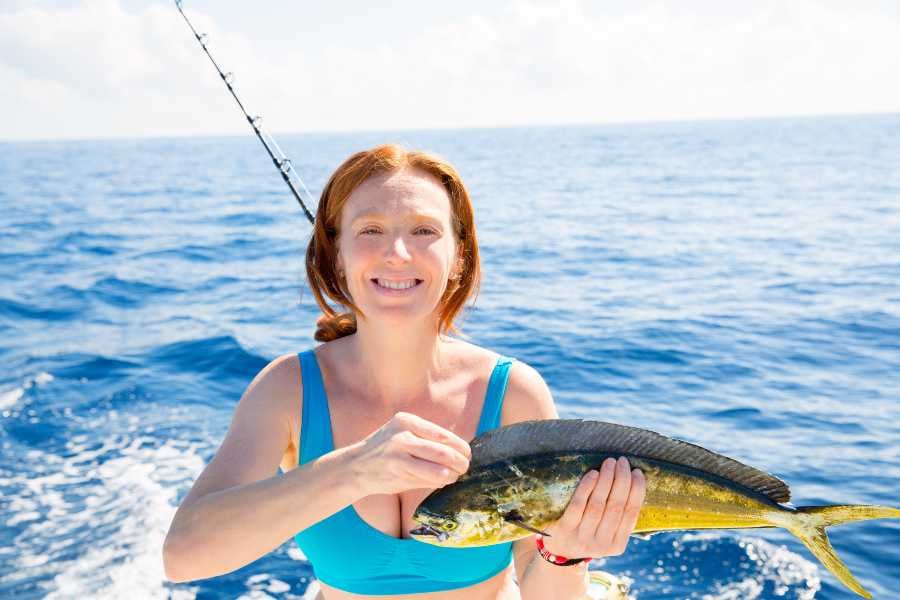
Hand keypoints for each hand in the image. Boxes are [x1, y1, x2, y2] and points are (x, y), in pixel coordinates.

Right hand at [346, 411, 471, 495]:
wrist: (355, 466)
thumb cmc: (386, 448)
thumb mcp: (402, 432)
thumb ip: (427, 437)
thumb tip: (460, 450)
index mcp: (406, 421)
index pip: (443, 435)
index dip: (460, 446)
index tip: (467, 453)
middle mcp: (402, 437)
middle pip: (444, 453)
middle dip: (460, 462)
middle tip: (465, 467)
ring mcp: (399, 457)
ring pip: (438, 470)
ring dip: (452, 475)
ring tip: (456, 476)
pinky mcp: (398, 476)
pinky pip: (428, 481)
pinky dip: (439, 482)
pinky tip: (441, 481)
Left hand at [540, 457, 645, 560]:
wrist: (558, 552)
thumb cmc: (587, 533)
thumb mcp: (606, 533)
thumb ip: (618, 515)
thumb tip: (632, 481)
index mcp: (617, 545)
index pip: (631, 514)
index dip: (637, 491)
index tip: (638, 472)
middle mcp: (601, 544)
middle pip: (616, 507)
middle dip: (622, 481)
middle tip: (623, 461)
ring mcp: (582, 538)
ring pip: (598, 504)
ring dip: (606, 480)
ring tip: (610, 463)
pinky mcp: (564, 530)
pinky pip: (578, 505)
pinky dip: (587, 487)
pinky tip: (593, 473)